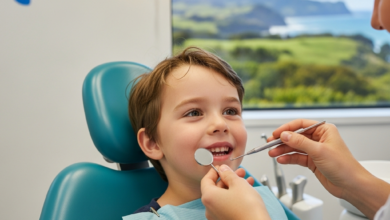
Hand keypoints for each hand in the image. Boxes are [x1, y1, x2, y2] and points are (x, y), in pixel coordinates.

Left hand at [201, 165, 270, 219]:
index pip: (206, 180)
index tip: (222, 166)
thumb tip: (223, 169)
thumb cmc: (247, 207)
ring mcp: (217, 216)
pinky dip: (236, 196)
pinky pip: (228, 205)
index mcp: (208, 197)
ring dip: (235, 186)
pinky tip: (248, 190)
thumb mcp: (238, 184)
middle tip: (239, 172)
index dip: (214, 171)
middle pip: (216, 188)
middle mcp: (209, 208)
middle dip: (229, 178)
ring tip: (247, 180)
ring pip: (224, 196)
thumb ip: (228, 174)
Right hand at [268, 119, 389, 218]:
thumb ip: (299, 142)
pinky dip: (288, 158)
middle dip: (282, 141)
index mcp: (324, 130)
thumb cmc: (344, 167)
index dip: (287, 128)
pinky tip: (281, 159)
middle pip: (295, 136)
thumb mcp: (319, 151)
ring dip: (283, 150)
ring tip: (272, 153)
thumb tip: (285, 135)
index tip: (276, 134)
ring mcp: (315, 150)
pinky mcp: (313, 161)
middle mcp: (319, 138)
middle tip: (270, 144)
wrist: (351, 186)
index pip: (301, 124)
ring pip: (295, 147)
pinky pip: (297, 157)